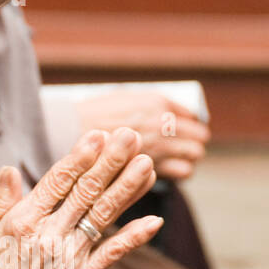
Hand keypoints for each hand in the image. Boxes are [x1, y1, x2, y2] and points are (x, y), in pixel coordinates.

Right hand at [0, 129, 160, 268]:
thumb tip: (11, 170)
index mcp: (20, 223)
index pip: (57, 182)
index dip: (81, 156)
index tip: (99, 135)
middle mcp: (49, 237)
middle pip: (86, 192)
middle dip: (111, 161)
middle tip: (131, 136)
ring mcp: (68, 260)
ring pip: (104, 216)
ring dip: (127, 189)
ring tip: (147, 164)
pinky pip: (112, 255)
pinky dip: (134, 237)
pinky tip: (153, 220)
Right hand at [76, 90, 209, 180]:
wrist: (70, 133)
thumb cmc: (96, 114)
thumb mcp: (128, 97)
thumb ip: (154, 104)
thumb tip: (177, 113)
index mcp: (157, 102)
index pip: (193, 115)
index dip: (191, 123)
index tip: (186, 128)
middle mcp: (162, 123)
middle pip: (198, 135)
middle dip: (193, 140)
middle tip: (184, 144)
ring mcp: (158, 146)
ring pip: (194, 154)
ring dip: (189, 157)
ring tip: (177, 158)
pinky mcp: (151, 167)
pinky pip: (183, 171)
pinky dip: (180, 171)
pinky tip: (169, 170)